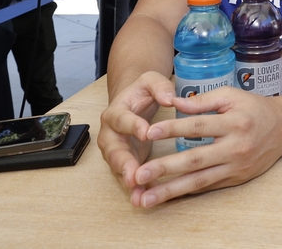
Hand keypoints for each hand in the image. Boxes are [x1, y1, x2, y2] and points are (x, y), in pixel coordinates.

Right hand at [98, 72, 176, 196]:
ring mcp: (116, 151)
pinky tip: (149, 199)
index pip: (121, 119)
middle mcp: (110, 134)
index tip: (146, 133)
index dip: (132, 126)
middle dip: (123, 165)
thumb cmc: (141, 92)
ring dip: (128, 183)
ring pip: (119, 169)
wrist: (132, 103)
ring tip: (139, 197)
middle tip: (134, 177)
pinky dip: (138, 189)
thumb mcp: (150, 81)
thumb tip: (171, 98)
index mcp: (115, 112)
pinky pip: (130, 178)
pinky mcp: (125, 163)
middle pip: (114, 151)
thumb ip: (160, 87)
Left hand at [129, 86, 281, 207]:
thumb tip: (174, 103)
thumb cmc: (255, 108)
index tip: (148, 133)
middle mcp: (235, 148)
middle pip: (195, 160)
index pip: (197, 127)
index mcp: (234, 123)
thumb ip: (202, 101)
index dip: (172, 129)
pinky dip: (186, 192)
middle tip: (139, 175)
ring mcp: (236, 167)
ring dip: (170, 190)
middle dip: (164, 168)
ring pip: (199, 181)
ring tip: (147, 197)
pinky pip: (207, 187)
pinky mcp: (236, 179)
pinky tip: (168, 196)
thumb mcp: (231, 95)